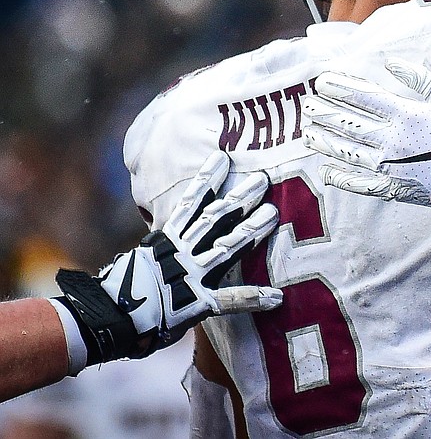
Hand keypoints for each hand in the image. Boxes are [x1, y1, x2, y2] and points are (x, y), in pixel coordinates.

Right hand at [54, 152, 280, 364]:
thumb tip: (173, 229)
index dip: (206, 180)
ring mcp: (190, 277)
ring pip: (227, 248)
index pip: (189, 204)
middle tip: (263, 178)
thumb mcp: (143, 258)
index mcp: (165, 242)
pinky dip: (254, 298)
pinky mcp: (197, 304)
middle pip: (214, 219)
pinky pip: (231, 301)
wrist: (106, 322)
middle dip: (239, 198)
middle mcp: (180, 254)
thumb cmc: (124, 293)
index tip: (222, 157)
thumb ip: (164, 245)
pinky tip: (277, 296)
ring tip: (274, 214)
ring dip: (252, 231)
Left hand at [303, 59, 430, 245]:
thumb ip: (418, 78)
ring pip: (348, 154)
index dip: (339, 87)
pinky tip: (329, 172)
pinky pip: (363, 185)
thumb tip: (391, 62)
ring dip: (326, 142)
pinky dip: (343, 179)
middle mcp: (393, 142)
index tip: (321, 80)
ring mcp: (393, 168)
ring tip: (308, 133)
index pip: (362, 97)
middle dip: (324, 112)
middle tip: (307, 104)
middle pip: (348, 124)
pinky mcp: (398, 189)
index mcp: (407, 115)